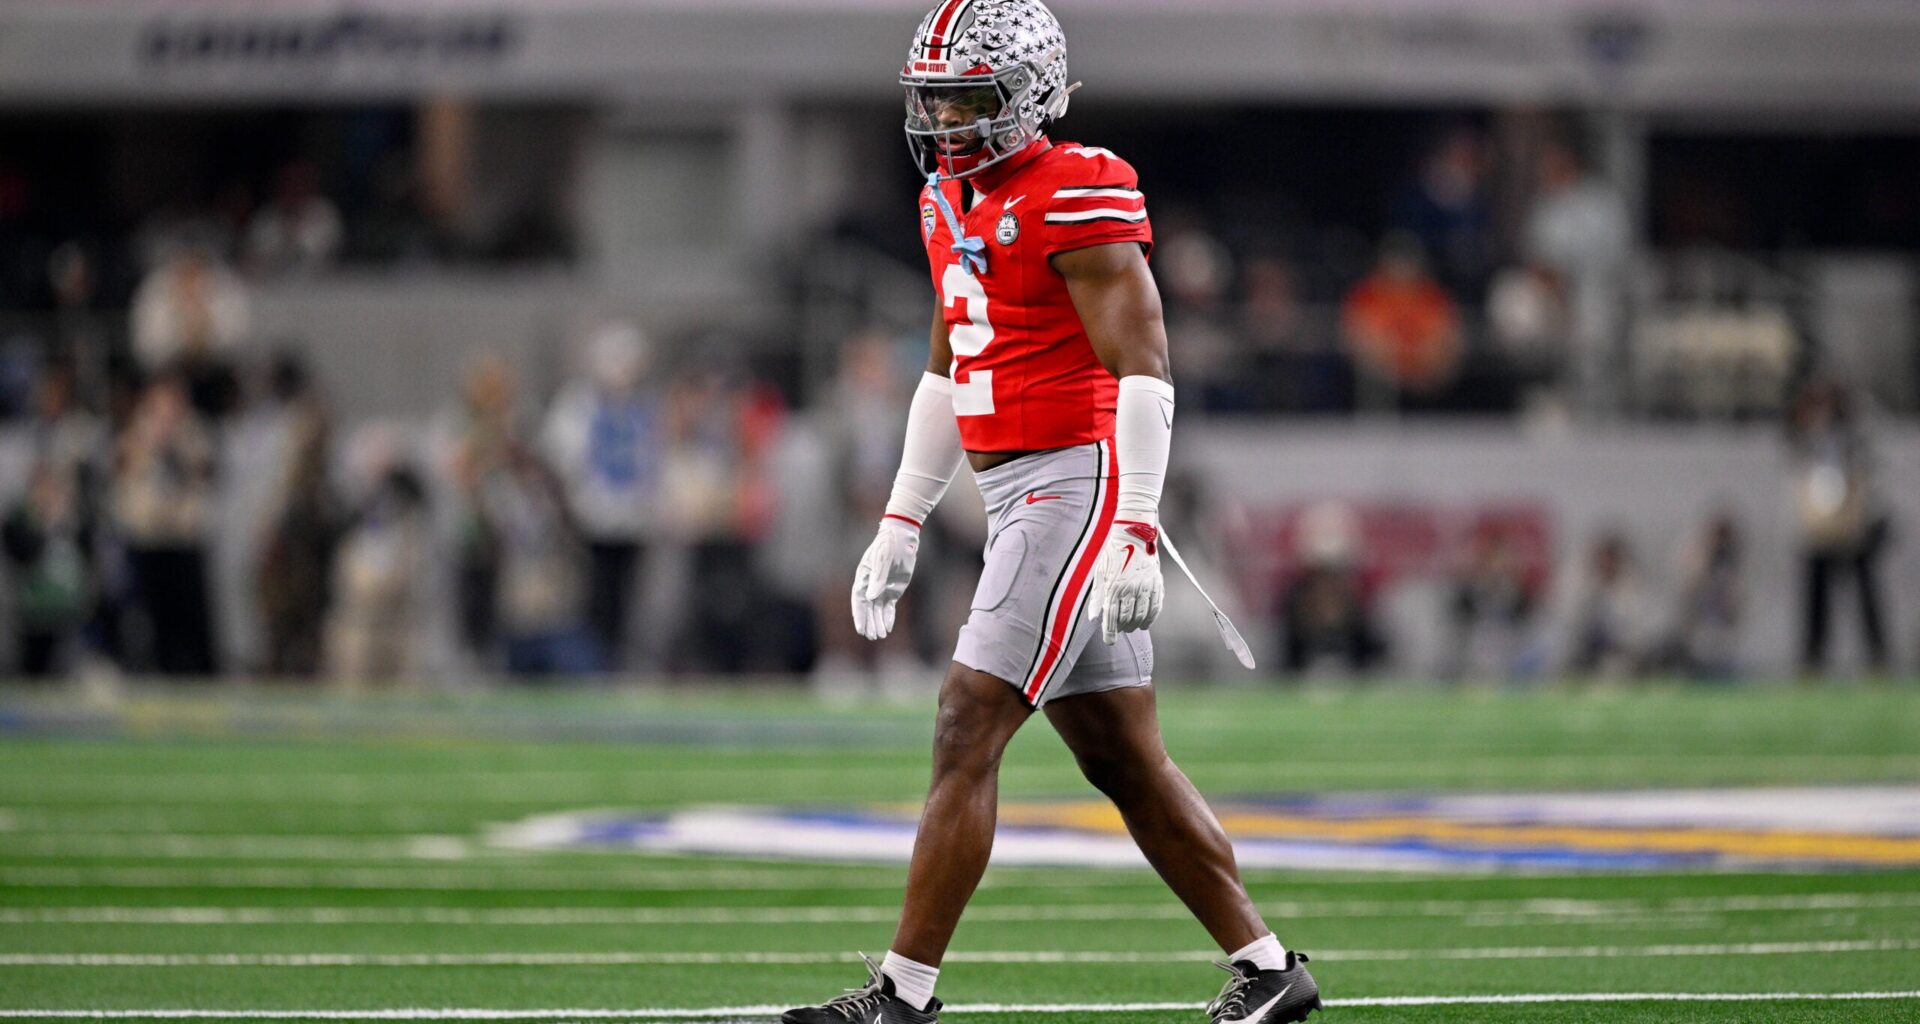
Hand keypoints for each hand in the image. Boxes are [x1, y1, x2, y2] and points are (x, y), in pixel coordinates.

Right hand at [851, 518, 919, 639]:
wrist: (902, 537)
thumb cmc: (889, 545)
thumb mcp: (884, 559)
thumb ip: (878, 578)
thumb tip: (871, 597)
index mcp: (864, 578)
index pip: (859, 601)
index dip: (859, 615)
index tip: (861, 629)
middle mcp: (871, 585)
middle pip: (868, 609)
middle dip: (870, 623)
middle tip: (872, 637)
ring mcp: (882, 588)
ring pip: (878, 610)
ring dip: (879, 623)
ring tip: (880, 636)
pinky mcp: (893, 590)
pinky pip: (889, 607)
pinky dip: (888, 617)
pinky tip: (888, 628)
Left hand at [1086, 519, 1163, 643]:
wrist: (1132, 534)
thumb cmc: (1112, 554)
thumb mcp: (1099, 573)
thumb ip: (1097, 597)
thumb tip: (1093, 618)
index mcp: (1113, 587)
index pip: (1111, 617)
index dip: (1110, 633)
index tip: (1110, 642)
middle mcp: (1130, 589)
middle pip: (1126, 619)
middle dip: (1122, 628)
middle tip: (1119, 629)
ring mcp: (1145, 587)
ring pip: (1142, 616)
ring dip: (1135, 625)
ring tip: (1130, 627)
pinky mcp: (1156, 583)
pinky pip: (1155, 607)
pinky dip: (1150, 618)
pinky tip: (1145, 622)